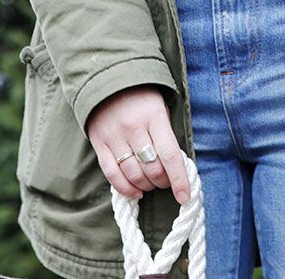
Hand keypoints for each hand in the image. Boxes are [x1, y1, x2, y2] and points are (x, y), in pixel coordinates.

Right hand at [86, 86, 190, 204]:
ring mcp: (114, 137)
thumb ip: (166, 135)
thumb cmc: (141, 95)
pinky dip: (126, 188)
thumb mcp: (160, 107)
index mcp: (154, 116)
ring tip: (150, 183)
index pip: (170, 156)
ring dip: (146, 186)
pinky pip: (112, 175)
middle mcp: (133, 127)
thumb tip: (174, 169)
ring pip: (134, 175)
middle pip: (152, 169)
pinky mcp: (99, 144)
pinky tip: (135, 192)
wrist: (106, 75)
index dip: (179, 180)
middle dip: (163, 182)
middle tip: (164, 181)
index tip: (185, 196)